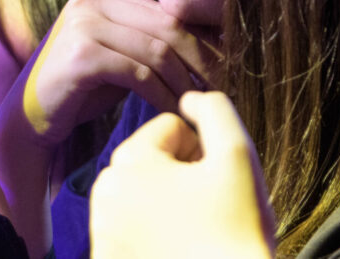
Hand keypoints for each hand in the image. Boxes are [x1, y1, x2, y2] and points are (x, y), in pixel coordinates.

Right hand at [17, 0, 218, 148]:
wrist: (28, 116)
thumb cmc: (79, 90)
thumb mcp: (117, 57)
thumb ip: (148, 42)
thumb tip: (211, 43)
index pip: (164, 11)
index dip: (201, 38)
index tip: (226, 65)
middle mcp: (88, 0)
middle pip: (165, 25)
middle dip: (202, 58)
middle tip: (224, 86)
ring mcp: (82, 23)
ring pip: (156, 50)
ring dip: (185, 82)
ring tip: (198, 104)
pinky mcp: (80, 54)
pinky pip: (139, 74)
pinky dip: (163, 95)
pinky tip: (174, 112)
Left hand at [90, 91, 274, 258]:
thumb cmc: (236, 234)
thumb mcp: (238, 158)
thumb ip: (215, 111)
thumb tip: (190, 96)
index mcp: (129, 160)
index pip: (172, 129)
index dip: (204, 151)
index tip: (215, 185)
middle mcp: (104, 191)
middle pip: (156, 161)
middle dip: (185, 176)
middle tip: (210, 211)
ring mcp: (101, 228)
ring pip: (148, 195)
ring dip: (172, 204)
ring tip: (196, 234)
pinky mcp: (107, 257)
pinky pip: (137, 228)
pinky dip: (157, 236)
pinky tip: (179, 252)